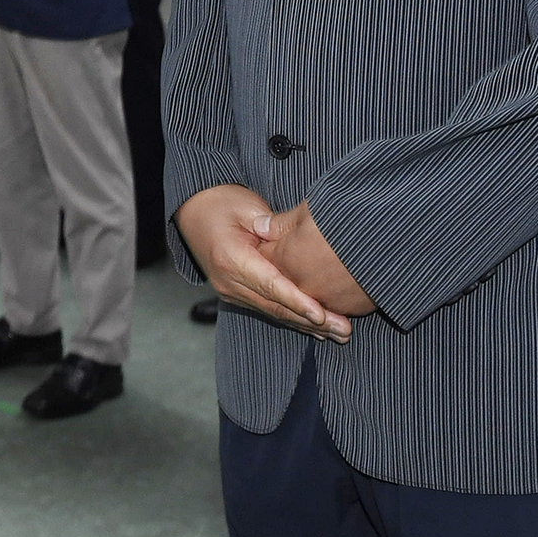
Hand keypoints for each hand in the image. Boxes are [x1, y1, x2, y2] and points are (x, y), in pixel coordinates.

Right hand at [173, 185, 351, 341]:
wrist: (194, 210)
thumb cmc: (222, 203)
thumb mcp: (248, 207)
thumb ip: (273, 227)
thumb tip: (299, 243)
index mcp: (230, 258)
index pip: (269, 284)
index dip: (297, 301)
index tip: (321, 314)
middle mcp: (229, 281)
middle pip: (274, 306)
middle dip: (310, 321)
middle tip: (343, 330)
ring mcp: (231, 291)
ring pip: (273, 312)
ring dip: (306, 325)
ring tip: (339, 334)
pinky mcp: (237, 293)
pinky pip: (268, 309)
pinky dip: (294, 319)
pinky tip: (317, 329)